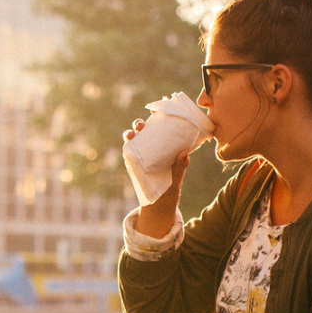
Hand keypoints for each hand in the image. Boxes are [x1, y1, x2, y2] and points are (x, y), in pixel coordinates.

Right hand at [125, 118, 189, 236]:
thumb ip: (180, 166)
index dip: (159, 116)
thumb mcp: (177, 176)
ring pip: (134, 138)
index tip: (157, 108)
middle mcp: (151, 146)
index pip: (162, 127)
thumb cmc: (170, 186)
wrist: (158, 204)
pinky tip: (127, 142)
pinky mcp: (132, 163)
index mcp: (165, 146)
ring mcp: (141, 154)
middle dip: (141, 123)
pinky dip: (127, 145)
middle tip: (142, 124)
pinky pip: (128, 151)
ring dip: (131, 133)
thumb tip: (184, 154)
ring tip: (132, 134)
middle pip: (144, 130)